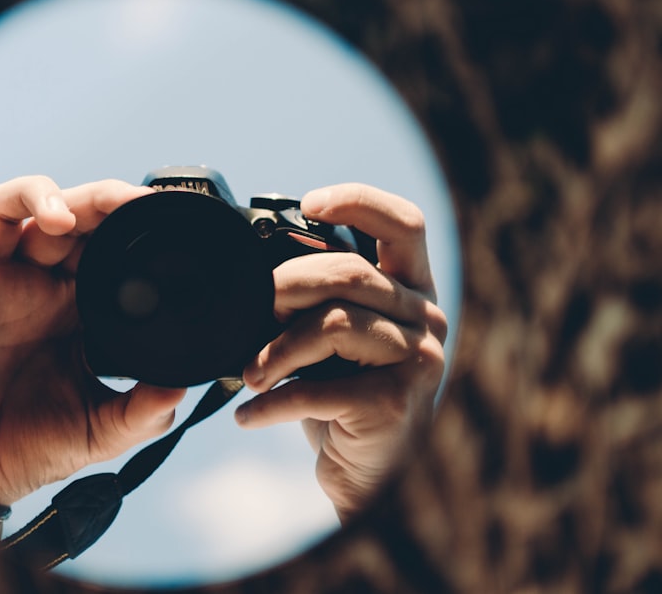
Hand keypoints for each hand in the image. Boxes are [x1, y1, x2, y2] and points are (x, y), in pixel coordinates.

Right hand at [0, 176, 186, 506]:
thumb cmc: (34, 446)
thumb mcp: (101, 430)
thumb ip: (142, 412)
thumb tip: (180, 391)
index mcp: (78, 302)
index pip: (106, 240)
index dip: (130, 219)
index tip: (163, 212)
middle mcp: (36, 281)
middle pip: (66, 209)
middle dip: (96, 197)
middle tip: (124, 201)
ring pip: (7, 203)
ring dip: (35, 194)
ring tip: (59, 219)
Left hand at [234, 184, 447, 521]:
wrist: (373, 474)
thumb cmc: (345, 396)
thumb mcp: (333, 338)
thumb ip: (315, 299)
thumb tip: (254, 275)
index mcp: (412, 290)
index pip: (405, 224)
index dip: (359, 200)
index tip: (309, 204)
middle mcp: (426, 317)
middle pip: (349, 273)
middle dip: (285, 286)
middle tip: (250, 313)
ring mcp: (417, 360)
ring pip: (333, 323)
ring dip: (275, 350)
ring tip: (247, 375)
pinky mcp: (395, 403)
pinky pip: (318, 389)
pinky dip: (272, 404)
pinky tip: (248, 415)